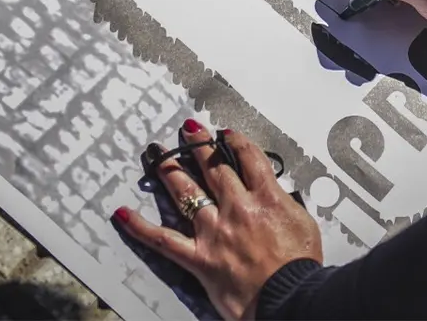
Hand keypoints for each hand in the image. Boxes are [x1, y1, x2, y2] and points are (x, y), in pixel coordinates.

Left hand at [114, 120, 321, 320]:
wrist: (288, 296)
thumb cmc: (300, 264)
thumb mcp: (303, 223)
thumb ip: (286, 204)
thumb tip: (275, 197)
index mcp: (267, 197)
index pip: (248, 158)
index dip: (236, 142)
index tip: (226, 133)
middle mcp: (238, 208)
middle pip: (215, 168)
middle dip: (201, 146)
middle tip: (189, 130)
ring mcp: (215, 232)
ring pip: (188, 194)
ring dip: (172, 171)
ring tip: (160, 154)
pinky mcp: (199, 258)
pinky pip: (163, 240)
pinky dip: (141, 227)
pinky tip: (123, 214)